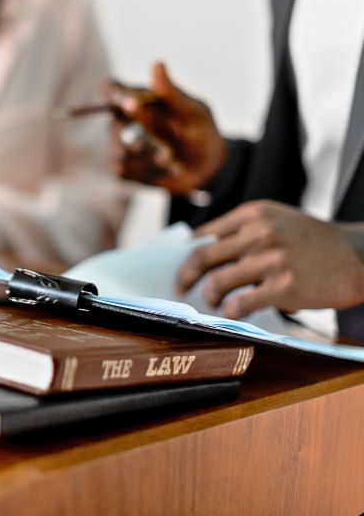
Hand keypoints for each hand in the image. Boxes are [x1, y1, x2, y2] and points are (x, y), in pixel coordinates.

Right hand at [104, 62, 226, 194]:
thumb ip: (171, 93)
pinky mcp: (123, 168)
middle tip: (165, 146)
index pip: (113, 89)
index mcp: (139, 99)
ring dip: (145, 156)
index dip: (113, 94)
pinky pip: (120, 169)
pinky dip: (141, 171)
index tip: (130, 104)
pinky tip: (157, 169)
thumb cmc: (202, 133)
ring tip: (168, 158)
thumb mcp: (194, 113)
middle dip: (137, 137)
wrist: (206, 170)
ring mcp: (122, 145)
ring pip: (116, 149)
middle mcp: (125, 120)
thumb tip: (157, 64)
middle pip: (112, 125)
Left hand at [176, 201, 363, 318]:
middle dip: (185, 275)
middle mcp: (259, 233)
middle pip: (202, 256)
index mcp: (253, 214)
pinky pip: (242, 303)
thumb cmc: (313, 241)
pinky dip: (231, 310)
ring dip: (208, 295)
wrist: (358, 256)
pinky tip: (232, 312)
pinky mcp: (283, 286)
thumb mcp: (277, 220)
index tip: (180, 266)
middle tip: (180, 287)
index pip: (205, 234)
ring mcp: (271, 259)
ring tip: (212, 302)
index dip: (186, 253)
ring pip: (217, 281)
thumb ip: (243, 230)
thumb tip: (201, 249)